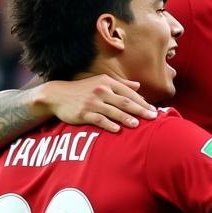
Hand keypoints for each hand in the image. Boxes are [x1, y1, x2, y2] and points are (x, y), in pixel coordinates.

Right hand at [39, 75, 157, 132]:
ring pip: (113, 111)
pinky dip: (108, 125)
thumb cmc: (83, 90)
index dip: (142, 102)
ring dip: (126, 118)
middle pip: (124, 102)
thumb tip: (139, 86)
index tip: (154, 110)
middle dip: (140, 110)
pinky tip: (117, 130)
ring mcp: (91, 102)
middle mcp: (101, 90)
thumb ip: (121, 84)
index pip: (129, 93)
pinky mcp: (83, 113)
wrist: (57, 95)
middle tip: (153, 117)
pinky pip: (98, 119)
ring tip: (138, 124)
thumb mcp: (101, 82)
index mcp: (107, 82)